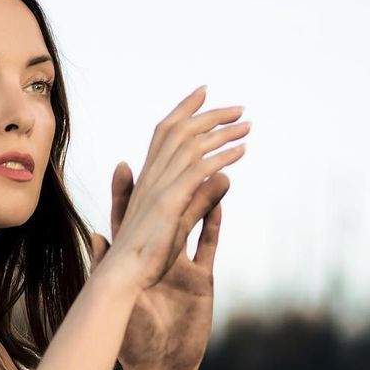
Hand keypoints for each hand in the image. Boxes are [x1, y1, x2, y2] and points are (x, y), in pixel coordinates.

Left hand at [91, 162, 228, 369]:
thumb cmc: (132, 343)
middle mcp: (155, 259)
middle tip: (178, 156)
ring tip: (210, 170)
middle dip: (171, 184)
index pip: (127, 219)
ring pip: (190, 224)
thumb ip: (108, 269)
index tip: (125, 165)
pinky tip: (220, 201)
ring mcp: (178, 268)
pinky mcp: (200, 282)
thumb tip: (96, 237)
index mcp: (132, 263)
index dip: (125, 193)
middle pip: (164, 212)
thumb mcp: (118, 303)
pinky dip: (213, 225)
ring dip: (200, 197)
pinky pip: (207, 246)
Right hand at [93, 85, 247, 293]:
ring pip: (190, 146)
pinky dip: (220, 156)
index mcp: (147, 179)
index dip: (183, 110)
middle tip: (238, 109)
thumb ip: (198, 197)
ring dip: (221, 131)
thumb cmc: (142, 256)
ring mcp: (159, 188)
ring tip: (247, 126)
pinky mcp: (170, 203)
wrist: (122, 275)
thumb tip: (223, 178)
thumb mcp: (177, 220)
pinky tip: (240, 151)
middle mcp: (151, 176)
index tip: (203, 94)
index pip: (165, 133)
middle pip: (179, 131)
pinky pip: (198, 171)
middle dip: (208, 114)